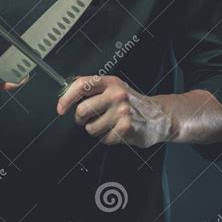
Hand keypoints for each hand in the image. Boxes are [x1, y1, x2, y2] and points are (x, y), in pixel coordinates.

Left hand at [56, 75, 171, 147]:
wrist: (160, 116)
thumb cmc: (132, 102)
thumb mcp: (115, 87)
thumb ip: (94, 88)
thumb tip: (67, 92)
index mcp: (111, 82)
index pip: (81, 85)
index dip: (66, 97)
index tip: (61, 108)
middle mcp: (116, 94)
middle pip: (82, 110)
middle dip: (81, 119)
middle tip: (87, 119)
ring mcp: (122, 112)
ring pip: (91, 128)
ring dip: (95, 130)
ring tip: (108, 125)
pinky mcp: (126, 129)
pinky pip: (103, 139)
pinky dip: (107, 138)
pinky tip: (117, 131)